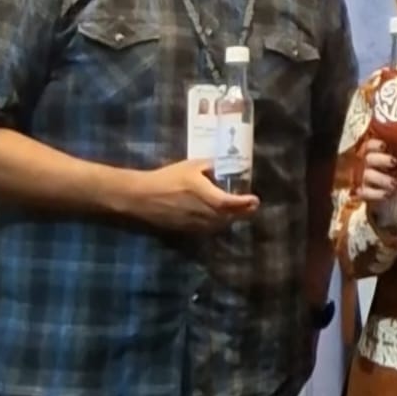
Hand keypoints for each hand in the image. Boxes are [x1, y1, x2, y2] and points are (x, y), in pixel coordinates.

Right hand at [117, 159, 258, 234]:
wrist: (142, 196)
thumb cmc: (167, 178)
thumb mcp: (190, 166)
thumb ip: (211, 166)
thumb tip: (229, 166)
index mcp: (202, 192)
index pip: (228, 202)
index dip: (243, 203)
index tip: (255, 199)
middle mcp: (201, 210)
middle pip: (229, 217)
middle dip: (243, 212)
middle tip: (252, 205)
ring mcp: (194, 222)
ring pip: (220, 224)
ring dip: (232, 218)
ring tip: (239, 210)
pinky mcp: (188, 230)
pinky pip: (209, 229)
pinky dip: (219, 223)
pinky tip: (221, 216)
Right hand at [357, 143, 396, 204]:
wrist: (393, 197)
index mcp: (374, 154)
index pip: (370, 145)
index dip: (375, 144)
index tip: (384, 145)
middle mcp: (367, 165)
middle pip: (370, 158)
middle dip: (381, 159)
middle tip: (394, 162)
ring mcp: (364, 179)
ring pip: (368, 175)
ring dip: (382, 178)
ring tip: (395, 183)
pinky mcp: (364, 193)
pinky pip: (366, 192)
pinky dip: (377, 193)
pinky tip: (388, 194)